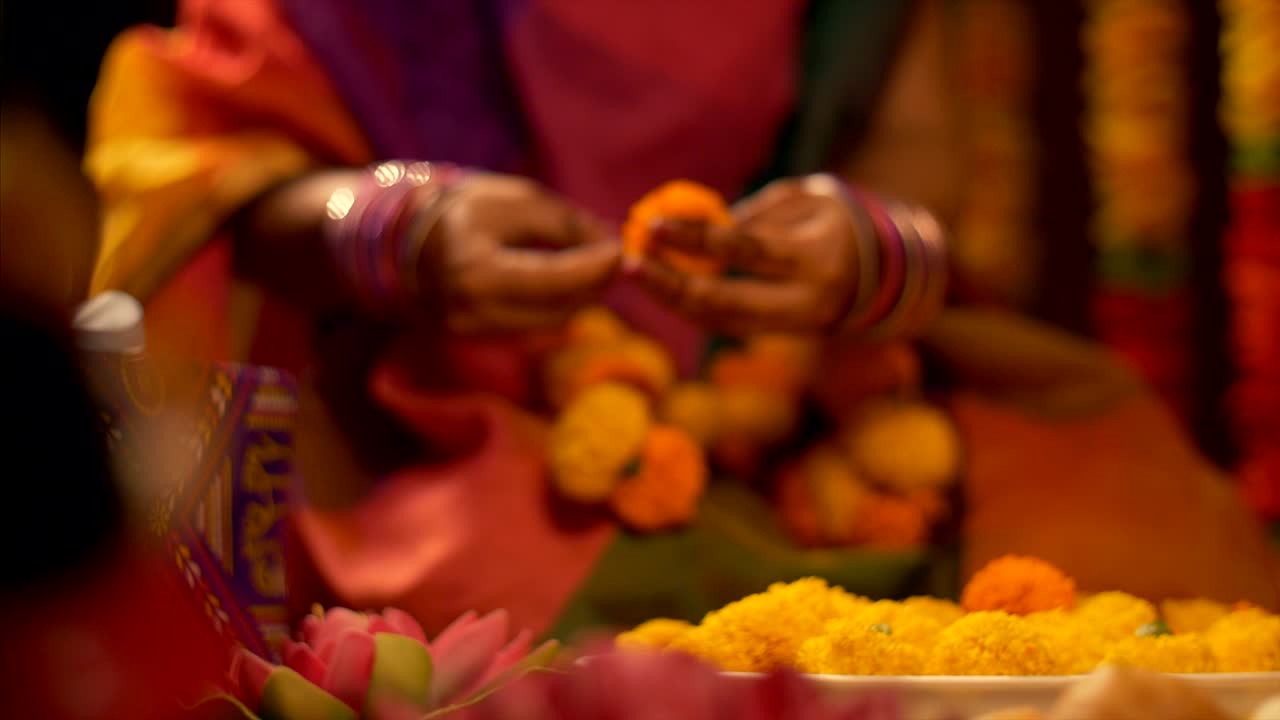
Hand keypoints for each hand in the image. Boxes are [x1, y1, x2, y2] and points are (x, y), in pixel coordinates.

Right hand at [425, 174, 618, 333]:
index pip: (551, 278)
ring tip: (598, 267)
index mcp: (475, 269)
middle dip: (595, 283)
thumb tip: (611, 243)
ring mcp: (474, 332)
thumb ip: (565, 221)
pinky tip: (571, 282)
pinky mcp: (479, 340)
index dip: (593, 266)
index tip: (621, 248)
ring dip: (583, 297)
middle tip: (617, 257)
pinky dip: (559, 305)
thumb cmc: (468, 209)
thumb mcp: (517, 201)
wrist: (407, 238)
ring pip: (552, 322)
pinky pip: (535, 326)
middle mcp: (472, 311)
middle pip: (557, 307)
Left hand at [633, 176, 859, 334]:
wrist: (886, 274)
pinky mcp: (779, 338)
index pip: (745, 250)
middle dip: (670, 285)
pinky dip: (690, 308)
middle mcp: (806, 301)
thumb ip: (750, 215)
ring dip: (671, 299)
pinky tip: (660, 286)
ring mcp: (793, 327)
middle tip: (628, 263)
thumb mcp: (802, 202)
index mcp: (817, 258)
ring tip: (634, 271)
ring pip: (719, 322)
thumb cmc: (835, 220)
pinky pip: (726, 327)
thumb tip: (690, 224)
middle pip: (724, 301)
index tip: (653, 225)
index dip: (695, 238)